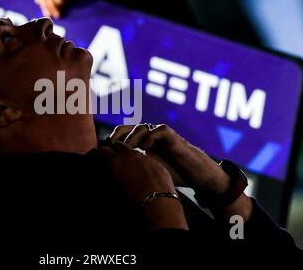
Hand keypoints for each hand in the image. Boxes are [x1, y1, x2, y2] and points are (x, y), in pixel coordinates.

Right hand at [99, 141, 187, 229]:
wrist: (157, 204)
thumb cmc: (130, 201)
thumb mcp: (111, 192)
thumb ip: (105, 179)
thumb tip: (103, 175)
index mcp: (114, 161)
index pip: (103, 150)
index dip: (100, 156)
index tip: (101, 163)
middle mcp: (129, 155)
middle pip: (118, 145)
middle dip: (115, 152)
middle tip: (114, 163)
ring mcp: (144, 157)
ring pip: (133, 152)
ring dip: (130, 158)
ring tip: (131, 172)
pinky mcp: (157, 163)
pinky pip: (146, 160)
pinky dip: (143, 165)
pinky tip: (145, 177)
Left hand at [110, 124, 252, 220]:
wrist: (196, 175)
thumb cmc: (173, 173)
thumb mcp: (150, 171)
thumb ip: (135, 167)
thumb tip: (113, 176)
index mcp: (143, 143)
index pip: (124, 134)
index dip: (114, 139)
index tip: (105, 150)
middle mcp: (151, 136)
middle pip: (130, 127)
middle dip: (120, 135)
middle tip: (113, 145)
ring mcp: (162, 136)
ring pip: (143, 127)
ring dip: (134, 137)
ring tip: (129, 148)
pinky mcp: (174, 138)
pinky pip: (161, 130)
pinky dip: (151, 136)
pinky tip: (146, 148)